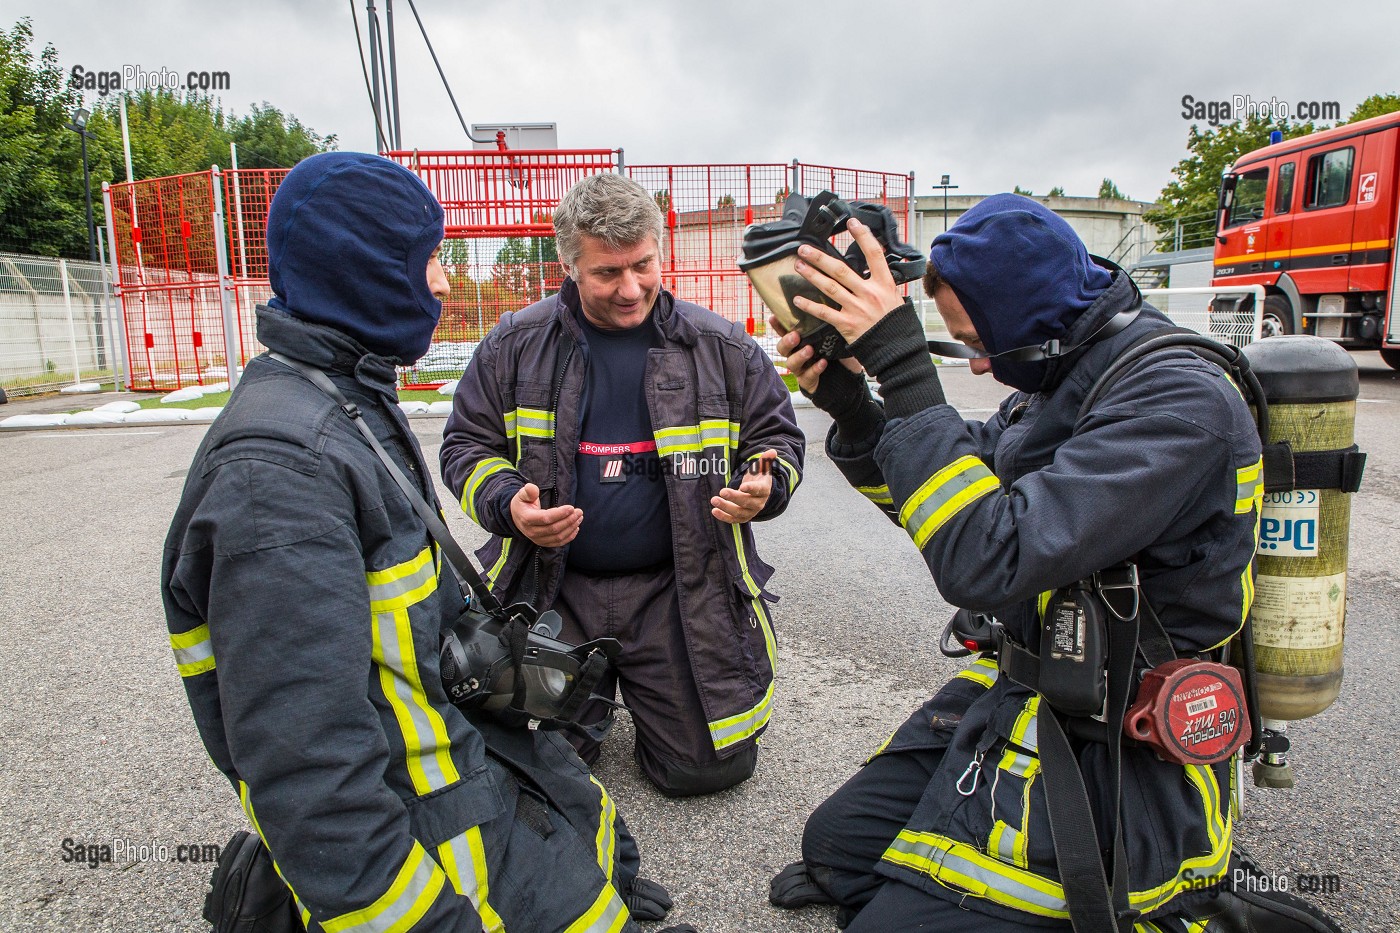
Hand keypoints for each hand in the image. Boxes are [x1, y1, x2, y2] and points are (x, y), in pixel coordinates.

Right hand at [509, 483, 581, 547]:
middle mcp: (532, 531)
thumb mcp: (523, 495)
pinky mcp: (543, 543)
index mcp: (527, 518)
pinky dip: (569, 537)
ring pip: (558, 537)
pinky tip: (576, 528)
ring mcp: (538, 539)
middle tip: (579, 512)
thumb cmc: (523, 504)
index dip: (560, 514)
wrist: (517, 517)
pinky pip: (558, 543)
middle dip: (569, 520)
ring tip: (579, 518)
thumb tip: (532, 488)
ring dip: (571, 528)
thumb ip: (528, 491)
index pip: (545, 518)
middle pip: (554, 529)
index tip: (571, 507)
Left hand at [711, 450, 775, 523]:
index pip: (758, 490)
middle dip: (734, 497)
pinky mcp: (742, 517)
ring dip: (726, 507)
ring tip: (714, 500)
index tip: (742, 486)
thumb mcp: (761, 468)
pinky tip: (714, 511)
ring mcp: (750, 512)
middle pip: (747, 502)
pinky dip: (724, 517)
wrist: (756, 493)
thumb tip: (772, 452)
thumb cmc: (758, 478)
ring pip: (739, 512)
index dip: (751, 489)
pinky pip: (733, 520)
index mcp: (764, 490)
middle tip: (722, 491)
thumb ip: (765, 460)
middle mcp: (758, 503)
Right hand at [772, 315, 862, 393]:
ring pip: (791, 363)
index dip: (777, 325)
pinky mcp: (807, 381)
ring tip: (809, 350)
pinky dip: (815, 369)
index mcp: (797, 342)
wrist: (844, 376)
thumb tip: (826, 303)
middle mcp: (795, 354)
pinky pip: (808, 376)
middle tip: (795, 336)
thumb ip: (823, 324)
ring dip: (799, 356)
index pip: (784, 332)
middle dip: (786, 342)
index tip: (773, 317)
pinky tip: (823, 362)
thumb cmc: (835, 352)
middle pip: (782, 349)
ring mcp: (800, 369)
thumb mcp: (830, 336)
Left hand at [792, 218, 906, 347]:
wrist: (897, 349)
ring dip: (812, 275)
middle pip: (841, 269)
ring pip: (830, 287)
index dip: (863, 236)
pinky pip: (824, 312)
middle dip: (820, 257)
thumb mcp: (895, 298)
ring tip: (798, 266)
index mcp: (884, 284)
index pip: (873, 254)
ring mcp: (857, 308)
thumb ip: (881, 283)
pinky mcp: (847, 324)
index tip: (852, 222)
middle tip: (804, 248)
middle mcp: (870, 293)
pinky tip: (797, 300)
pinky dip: (810, 306)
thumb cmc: (895, 324)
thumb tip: (873, 267)